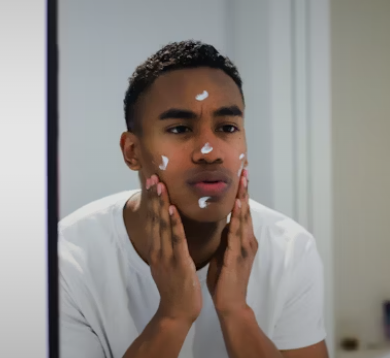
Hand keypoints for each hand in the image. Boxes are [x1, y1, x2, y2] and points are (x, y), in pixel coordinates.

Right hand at [146, 175, 202, 323]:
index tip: (153, 183)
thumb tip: (169, 232)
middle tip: (153, 176)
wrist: (177, 312)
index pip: (153, 220)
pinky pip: (176, 240)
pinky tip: (172, 209)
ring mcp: (166, 256)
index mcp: (157, 249)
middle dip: (154, 197)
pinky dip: (173, 223)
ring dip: (161, 204)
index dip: (153, 201)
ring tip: (159, 185)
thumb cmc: (176, 287)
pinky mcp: (178, 262)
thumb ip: (167, 246)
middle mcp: (158, 250)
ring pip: (162, 225)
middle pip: (154, 219)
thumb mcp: (168, 264)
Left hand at [207, 169, 257, 314]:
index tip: (239, 174)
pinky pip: (237, 233)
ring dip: (244, 196)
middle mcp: (247, 239)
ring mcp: (245, 247)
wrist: (230, 303)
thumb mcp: (224, 251)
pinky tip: (238, 204)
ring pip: (245, 217)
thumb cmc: (225, 278)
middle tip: (245, 168)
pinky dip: (239, 217)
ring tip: (243, 179)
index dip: (241, 192)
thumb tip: (224, 221)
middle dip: (245, 188)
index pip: (242, 210)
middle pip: (246, 209)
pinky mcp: (238, 255)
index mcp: (242, 238)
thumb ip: (226, 236)